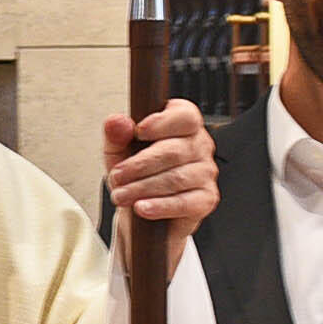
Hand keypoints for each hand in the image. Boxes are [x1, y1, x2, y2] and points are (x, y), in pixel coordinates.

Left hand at [102, 99, 218, 269]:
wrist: (141, 208)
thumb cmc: (134, 174)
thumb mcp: (118, 151)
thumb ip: (116, 135)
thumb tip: (116, 122)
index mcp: (183, 123)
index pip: (184, 116)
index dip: (162, 123)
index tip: (139, 132)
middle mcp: (200, 144)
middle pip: (174, 151)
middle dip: (140, 166)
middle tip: (117, 177)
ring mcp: (206, 172)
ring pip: (176, 178)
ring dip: (143, 188)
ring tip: (121, 195)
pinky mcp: (206, 199)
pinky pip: (184, 202)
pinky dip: (160, 206)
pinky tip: (142, 208)